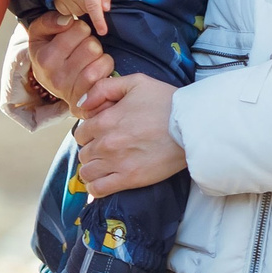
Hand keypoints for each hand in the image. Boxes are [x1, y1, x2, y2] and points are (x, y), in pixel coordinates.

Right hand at [24, 13, 112, 106]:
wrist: (53, 87)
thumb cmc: (49, 56)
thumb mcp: (39, 36)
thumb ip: (48, 21)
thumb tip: (67, 20)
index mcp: (44, 57)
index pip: (78, 28)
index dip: (80, 29)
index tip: (72, 37)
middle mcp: (56, 74)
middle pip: (91, 45)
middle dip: (90, 42)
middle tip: (82, 49)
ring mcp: (72, 87)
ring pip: (99, 56)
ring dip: (98, 54)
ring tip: (88, 59)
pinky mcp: (86, 94)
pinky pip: (105, 68)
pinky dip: (105, 65)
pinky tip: (95, 69)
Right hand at [54, 0, 111, 36]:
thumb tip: (106, 8)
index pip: (93, 6)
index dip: (98, 20)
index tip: (102, 32)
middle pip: (86, 10)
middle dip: (89, 5)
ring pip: (77, 12)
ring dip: (80, 6)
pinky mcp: (57, 2)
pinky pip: (68, 12)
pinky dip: (72, 7)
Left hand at [72, 73, 186, 197]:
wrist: (191, 126)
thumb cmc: (166, 102)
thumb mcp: (136, 82)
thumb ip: (104, 88)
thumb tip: (83, 104)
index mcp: (105, 120)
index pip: (80, 133)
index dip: (89, 133)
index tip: (101, 134)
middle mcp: (106, 143)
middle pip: (83, 153)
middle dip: (92, 150)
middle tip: (107, 148)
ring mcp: (116, 163)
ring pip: (87, 172)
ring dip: (93, 169)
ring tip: (105, 166)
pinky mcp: (129, 179)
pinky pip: (98, 189)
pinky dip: (96, 188)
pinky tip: (103, 182)